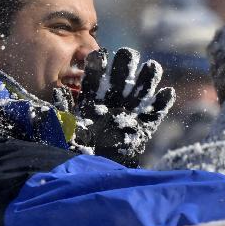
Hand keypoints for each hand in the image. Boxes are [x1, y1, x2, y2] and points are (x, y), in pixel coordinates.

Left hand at [64, 48, 174, 164]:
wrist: (96, 171)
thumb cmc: (78, 148)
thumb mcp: (66, 128)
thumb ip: (64, 111)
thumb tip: (58, 93)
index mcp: (94, 96)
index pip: (96, 73)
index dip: (98, 63)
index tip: (99, 56)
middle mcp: (114, 98)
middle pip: (122, 73)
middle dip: (126, 62)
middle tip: (128, 55)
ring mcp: (131, 109)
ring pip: (142, 87)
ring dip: (148, 76)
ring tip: (151, 67)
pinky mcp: (146, 124)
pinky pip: (157, 111)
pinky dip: (163, 102)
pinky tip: (166, 92)